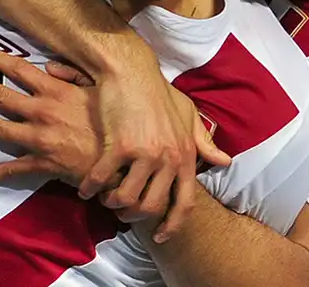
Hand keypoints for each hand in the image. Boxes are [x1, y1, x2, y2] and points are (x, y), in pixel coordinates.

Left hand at [0, 49, 106, 187]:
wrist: (119, 161)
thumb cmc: (112, 124)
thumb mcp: (99, 91)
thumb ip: (74, 75)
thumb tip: (50, 65)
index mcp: (56, 92)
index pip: (20, 70)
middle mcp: (42, 112)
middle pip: (1, 96)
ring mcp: (39, 138)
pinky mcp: (42, 163)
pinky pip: (14, 168)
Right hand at [77, 48, 229, 242]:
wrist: (131, 72)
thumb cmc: (159, 93)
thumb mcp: (188, 115)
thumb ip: (203, 142)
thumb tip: (224, 161)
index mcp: (185, 155)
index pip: (185, 202)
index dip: (172, 225)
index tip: (161, 236)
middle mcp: (168, 158)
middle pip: (151, 206)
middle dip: (133, 216)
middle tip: (121, 213)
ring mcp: (143, 153)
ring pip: (125, 198)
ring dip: (111, 203)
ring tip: (104, 198)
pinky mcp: (118, 146)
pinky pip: (101, 179)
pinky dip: (90, 188)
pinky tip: (83, 188)